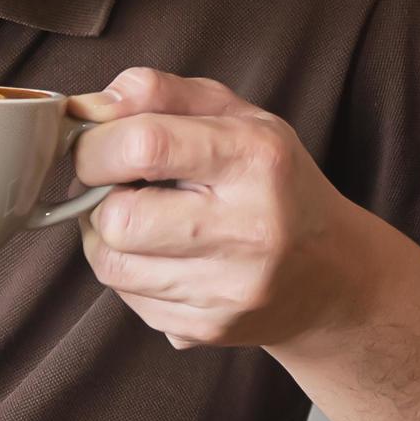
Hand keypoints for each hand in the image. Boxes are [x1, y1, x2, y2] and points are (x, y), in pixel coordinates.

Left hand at [69, 68, 387, 350]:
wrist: (331, 273)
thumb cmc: (276, 182)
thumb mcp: (237, 117)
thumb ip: (162, 93)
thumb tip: (88, 106)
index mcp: (257, 159)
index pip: (144, 146)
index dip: (96, 145)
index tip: (94, 145)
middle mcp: (249, 228)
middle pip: (118, 218)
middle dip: (97, 197)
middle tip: (116, 184)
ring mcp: (229, 287)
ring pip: (111, 264)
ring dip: (106, 236)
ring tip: (140, 218)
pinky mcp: (208, 327)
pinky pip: (127, 299)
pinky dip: (129, 272)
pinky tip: (163, 255)